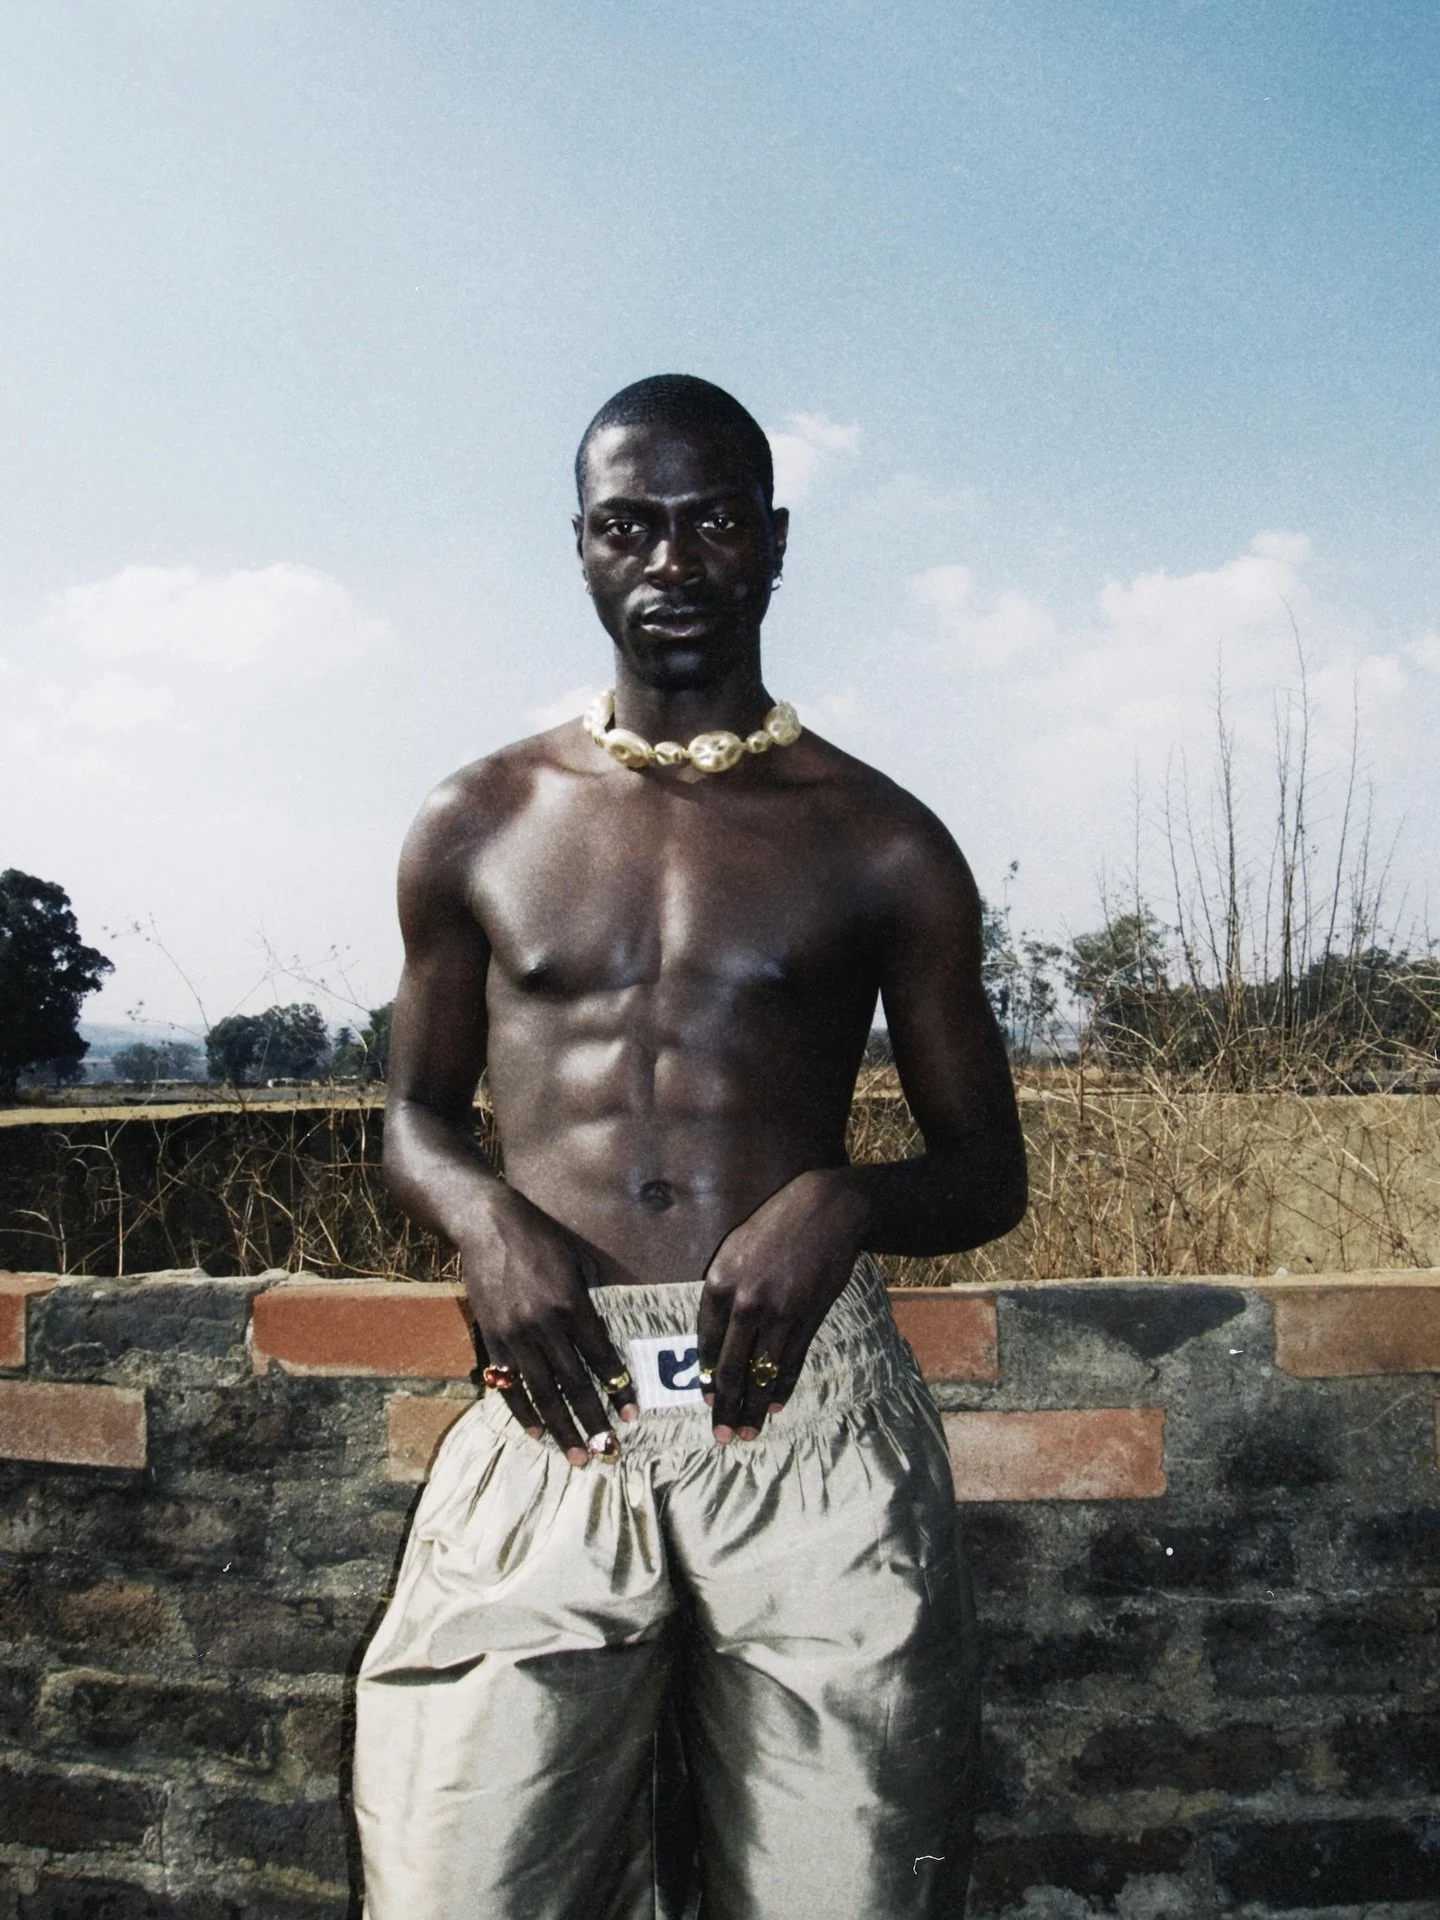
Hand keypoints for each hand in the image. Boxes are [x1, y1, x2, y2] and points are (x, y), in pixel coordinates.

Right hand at [460, 1189, 637, 1464]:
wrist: (486, 1225)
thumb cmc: (540, 1238)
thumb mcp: (578, 1261)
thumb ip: (591, 1300)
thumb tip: (608, 1336)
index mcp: (571, 1304)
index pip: (600, 1358)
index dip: (618, 1389)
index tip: (632, 1415)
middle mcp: (544, 1325)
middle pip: (573, 1385)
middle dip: (592, 1422)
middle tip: (607, 1452)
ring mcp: (514, 1335)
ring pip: (541, 1393)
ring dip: (561, 1428)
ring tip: (577, 1456)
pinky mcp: (492, 1339)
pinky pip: (509, 1385)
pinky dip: (523, 1412)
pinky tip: (537, 1433)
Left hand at [697, 1169, 868, 1443]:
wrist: (824, 1211)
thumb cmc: (775, 1228)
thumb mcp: (734, 1251)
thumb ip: (723, 1292)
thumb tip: (719, 1336)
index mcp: (720, 1284)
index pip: (707, 1343)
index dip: (707, 1377)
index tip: (707, 1400)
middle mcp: (745, 1303)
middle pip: (731, 1367)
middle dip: (725, 1406)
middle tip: (722, 1436)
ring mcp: (778, 1313)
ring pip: (761, 1372)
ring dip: (754, 1407)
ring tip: (749, 1432)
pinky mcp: (807, 1317)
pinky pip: (790, 1361)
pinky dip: (781, 1386)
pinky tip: (775, 1404)